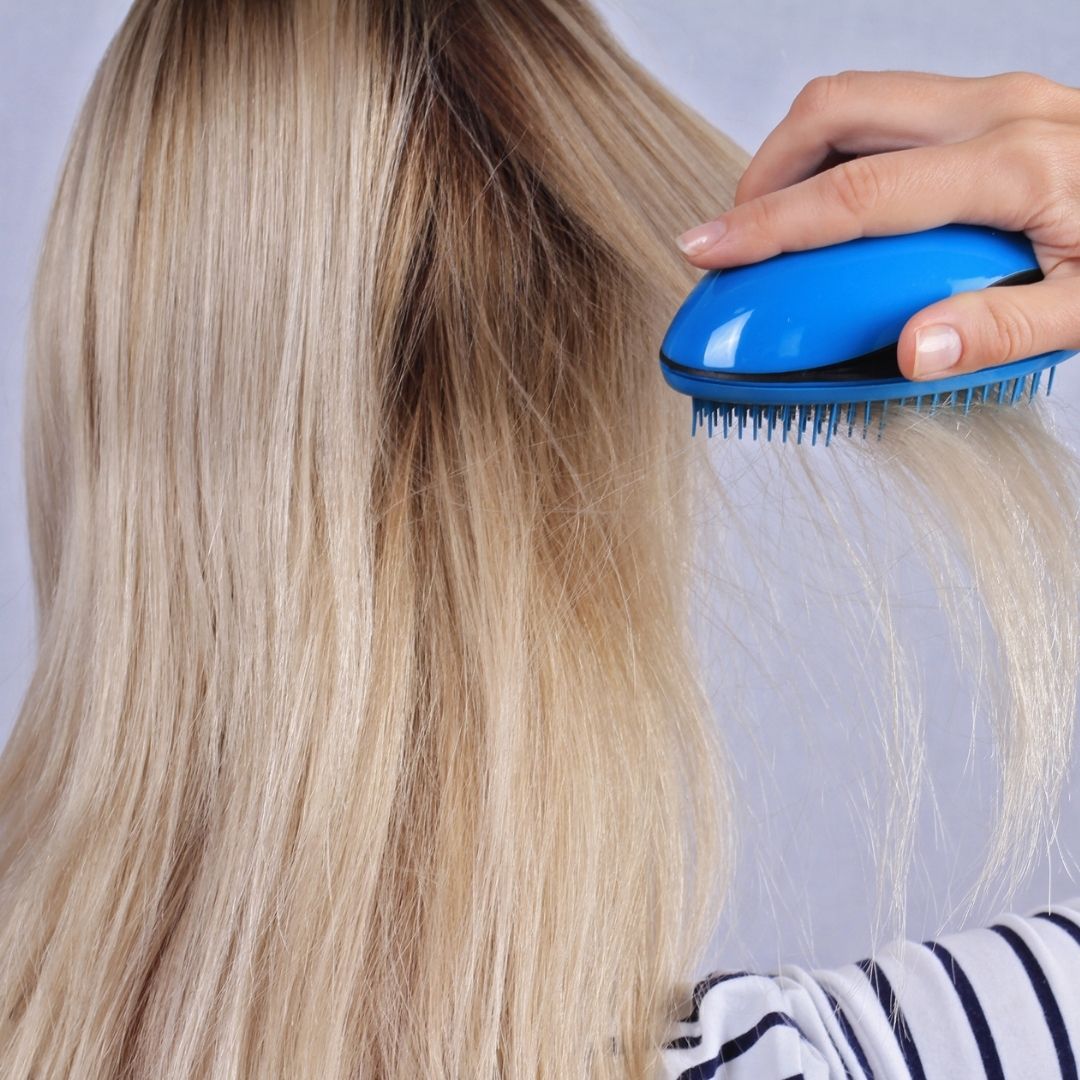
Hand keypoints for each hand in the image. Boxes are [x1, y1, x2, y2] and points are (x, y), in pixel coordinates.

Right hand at [675, 71, 1079, 380]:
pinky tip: (838, 207)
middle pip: (837, 108)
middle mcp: (996, 110)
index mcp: (1015, 165)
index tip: (709, 250)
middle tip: (735, 239)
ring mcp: (994, 97)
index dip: (769, 223)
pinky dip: (837, 153)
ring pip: (855, 98)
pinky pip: (886, 110)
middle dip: (763, 171)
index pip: (858, 191)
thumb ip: (1001, 330)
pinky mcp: (992, 104)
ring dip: (794, 156)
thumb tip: (910, 351)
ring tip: (774, 226)